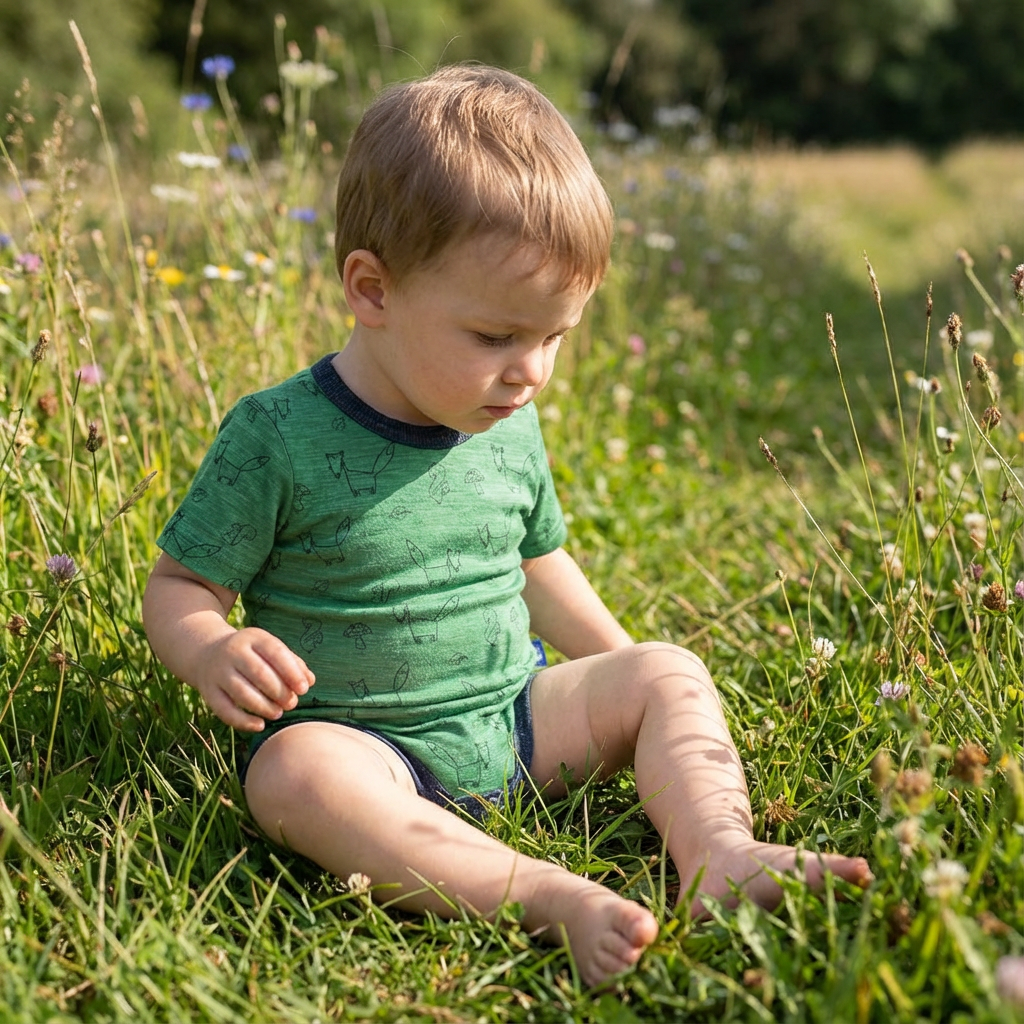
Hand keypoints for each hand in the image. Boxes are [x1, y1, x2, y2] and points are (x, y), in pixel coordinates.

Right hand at [193, 627, 315, 730]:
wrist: (207, 653)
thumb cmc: (252, 654)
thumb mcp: (269, 649)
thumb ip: (292, 663)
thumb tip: (310, 681)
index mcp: (253, 637)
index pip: (275, 652)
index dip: (292, 672)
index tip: (304, 689)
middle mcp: (233, 652)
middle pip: (259, 673)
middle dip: (280, 691)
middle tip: (292, 703)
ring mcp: (218, 672)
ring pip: (242, 692)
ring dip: (264, 706)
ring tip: (278, 713)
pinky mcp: (208, 692)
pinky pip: (225, 710)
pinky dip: (243, 721)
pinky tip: (260, 725)